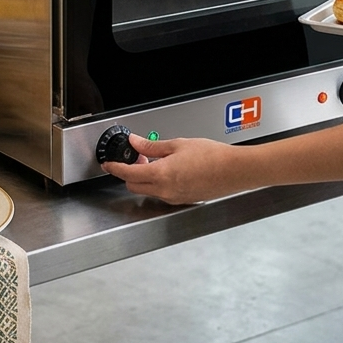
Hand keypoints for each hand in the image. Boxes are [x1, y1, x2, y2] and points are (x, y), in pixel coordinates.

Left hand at [102, 134, 246, 204]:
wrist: (234, 171)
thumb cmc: (212, 156)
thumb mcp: (178, 144)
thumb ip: (152, 146)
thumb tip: (136, 142)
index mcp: (161, 175)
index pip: (128, 175)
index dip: (115, 168)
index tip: (109, 164)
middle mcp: (165, 190)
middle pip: (134, 186)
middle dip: (130, 173)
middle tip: (136, 157)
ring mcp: (174, 198)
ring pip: (148, 190)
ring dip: (144, 178)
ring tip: (154, 161)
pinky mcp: (183, 200)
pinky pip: (162, 193)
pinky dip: (158, 183)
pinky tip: (168, 170)